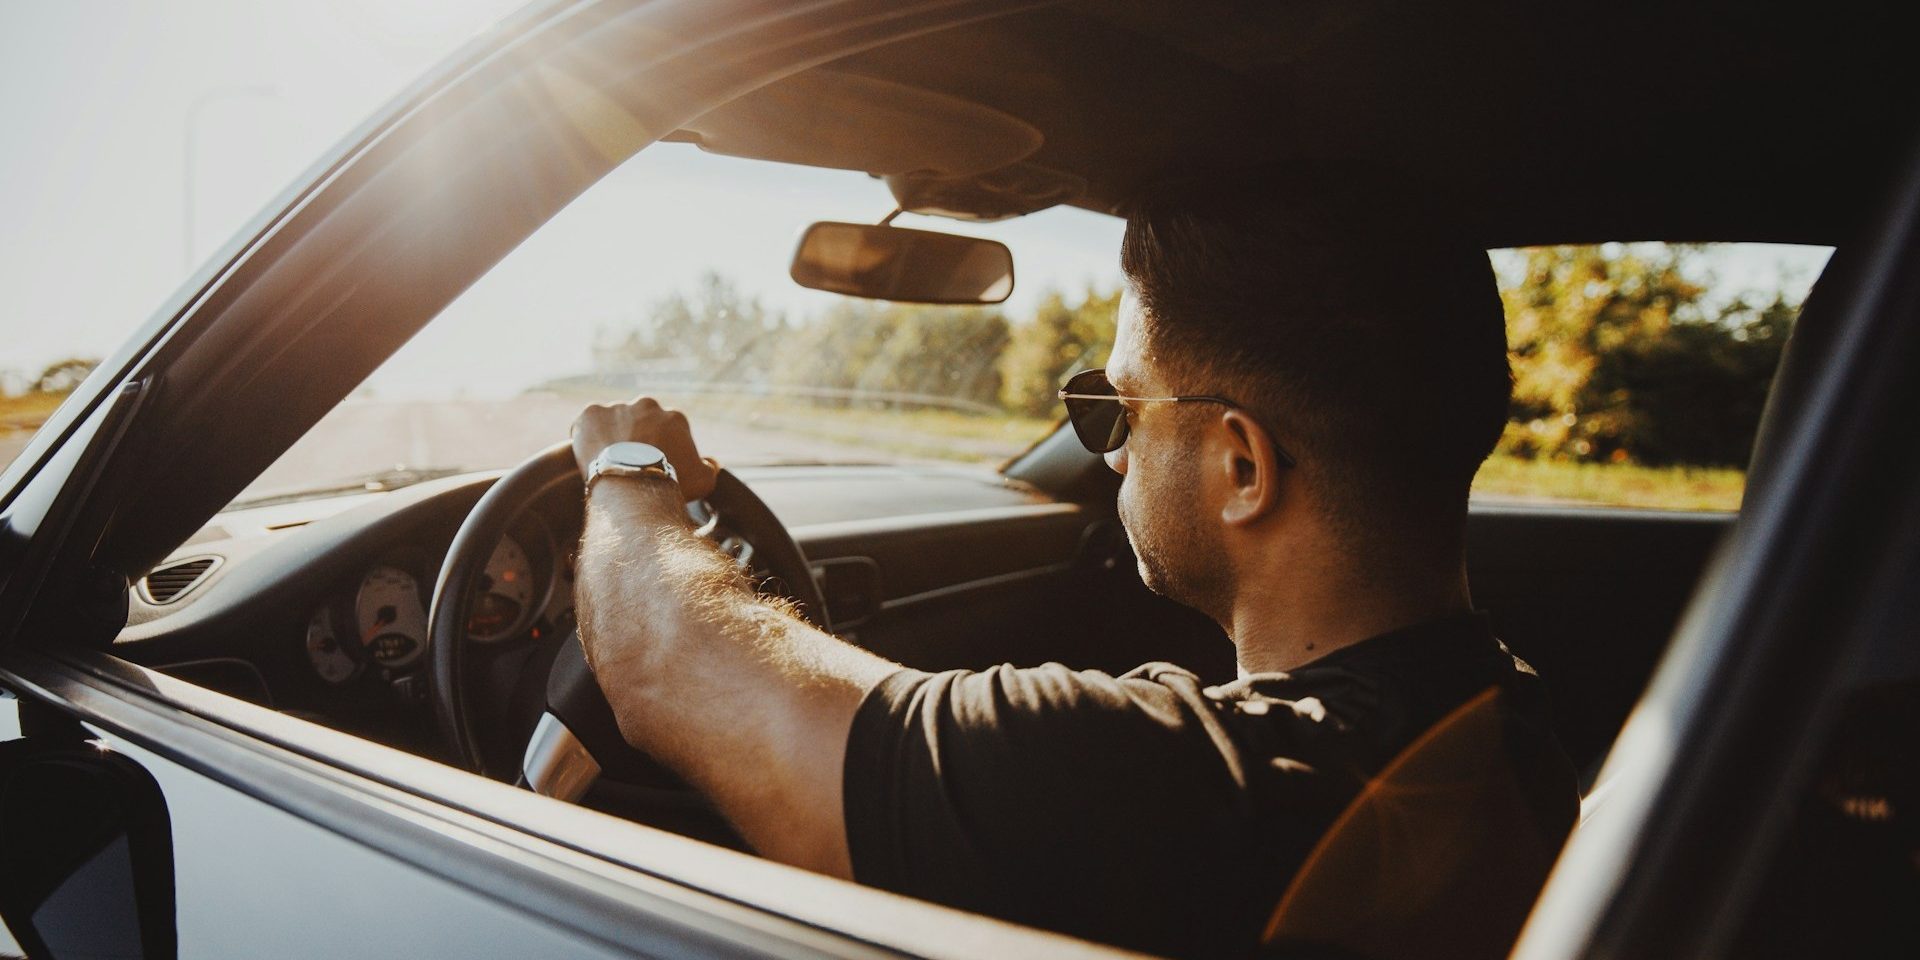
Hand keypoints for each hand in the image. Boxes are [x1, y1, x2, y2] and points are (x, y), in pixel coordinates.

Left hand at [570, 397, 718, 500]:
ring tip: (608, 463)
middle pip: (640, 421)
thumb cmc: (672, 483)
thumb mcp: (704, 481)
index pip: (667, 431)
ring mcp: (618, 407)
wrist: (634, 484)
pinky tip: (590, 457)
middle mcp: (648, 405)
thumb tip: (712, 462)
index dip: (660, 449)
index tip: (652, 465)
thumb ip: (710, 468)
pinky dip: (586, 437)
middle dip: (636, 438)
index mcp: (675, 418)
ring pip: (613, 422)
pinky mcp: (591, 413)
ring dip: (611, 436)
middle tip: (630, 464)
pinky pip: (587, 425)